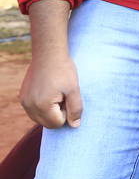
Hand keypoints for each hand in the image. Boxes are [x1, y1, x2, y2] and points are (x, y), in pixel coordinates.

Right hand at [21, 0, 79, 128]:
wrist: (49, 53)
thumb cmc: (63, 70)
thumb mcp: (74, 89)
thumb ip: (76, 109)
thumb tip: (75, 125)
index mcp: (42, 106)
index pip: (57, 124)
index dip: (67, 113)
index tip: (69, 98)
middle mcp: (29, 106)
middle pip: (47, 124)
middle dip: (59, 114)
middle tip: (64, 96)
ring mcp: (24, 101)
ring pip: (40, 118)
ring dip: (51, 111)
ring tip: (57, 93)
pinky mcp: (23, 96)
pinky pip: (34, 110)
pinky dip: (43, 106)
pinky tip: (49, 91)